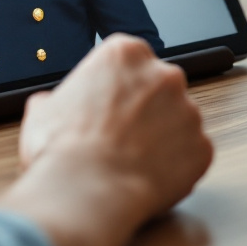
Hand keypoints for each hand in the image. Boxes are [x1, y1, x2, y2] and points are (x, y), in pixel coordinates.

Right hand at [0, 34, 212, 245]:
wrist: (86, 191)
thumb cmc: (63, 150)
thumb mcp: (43, 111)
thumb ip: (59, 98)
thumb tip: (50, 104)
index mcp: (126, 54)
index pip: (130, 63)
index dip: (117, 89)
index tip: (109, 108)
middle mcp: (165, 74)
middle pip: (159, 88)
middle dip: (145, 110)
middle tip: (121, 136)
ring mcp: (189, 111)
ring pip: (178, 121)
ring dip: (162, 137)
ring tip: (131, 161)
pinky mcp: (202, 146)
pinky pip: (191, 154)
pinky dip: (176, 166)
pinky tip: (148, 177)